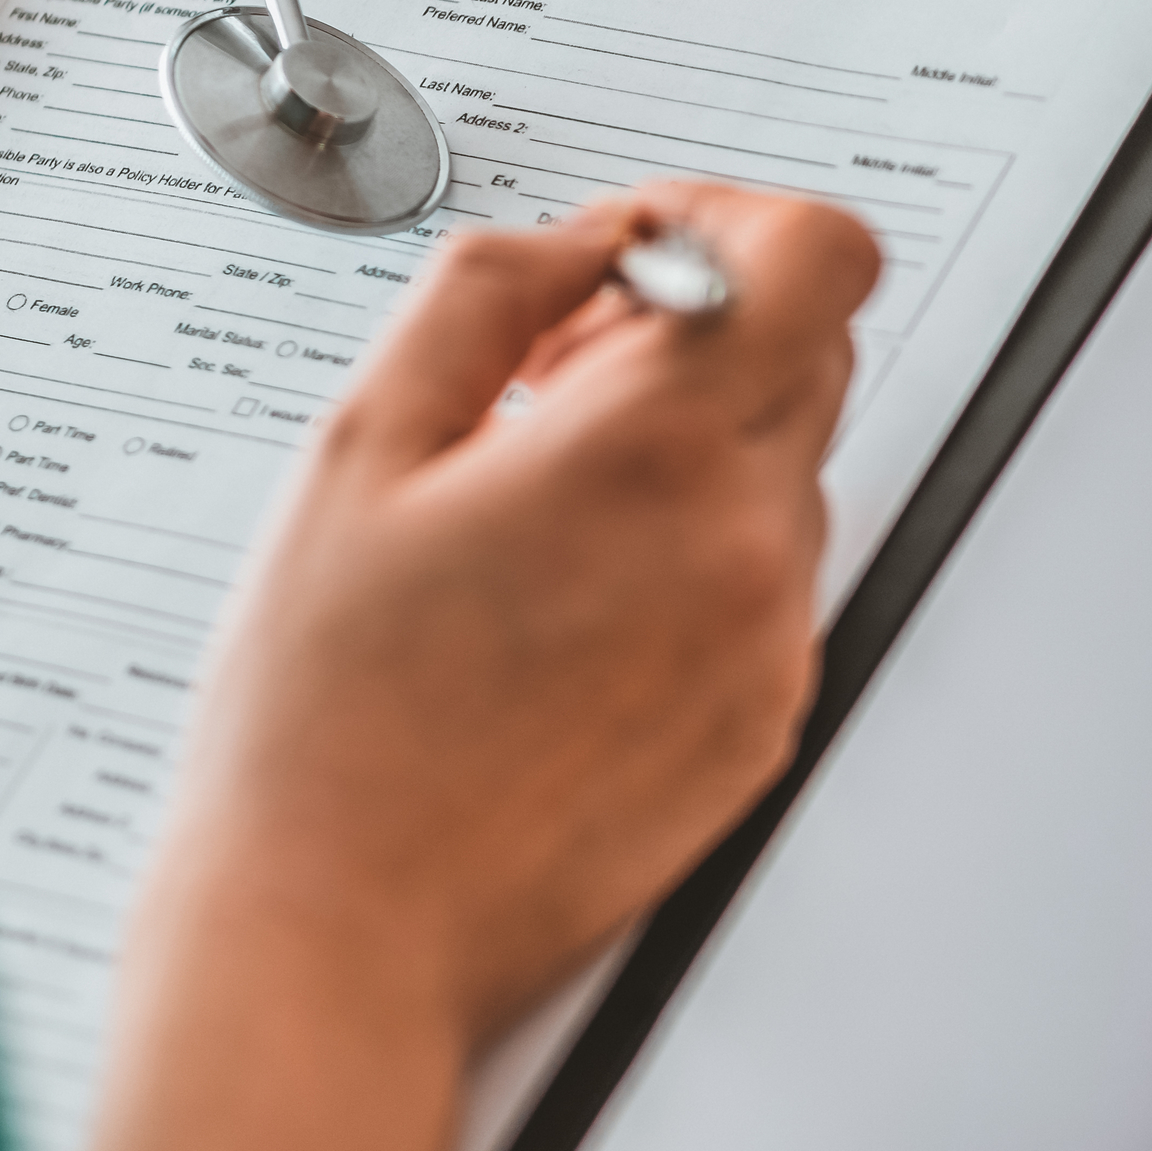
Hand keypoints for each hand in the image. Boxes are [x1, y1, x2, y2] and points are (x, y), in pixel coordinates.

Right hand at [136, 180, 879, 1053]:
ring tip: (536, 516)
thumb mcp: (364, 443)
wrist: (345, 928)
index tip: (648, 252)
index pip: (824, 254)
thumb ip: (493, 290)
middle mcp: (747, 541)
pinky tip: (562, 611)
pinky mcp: (766, 721)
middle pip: (812, 350)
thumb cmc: (328, 716)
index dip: (736, 222)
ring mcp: (771, 641)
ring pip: (783, 470)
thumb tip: (592, 237)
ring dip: (688, 453)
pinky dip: (691, 561)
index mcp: (654, 448)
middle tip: (555, 383)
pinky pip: (765, 585)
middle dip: (696, 333)